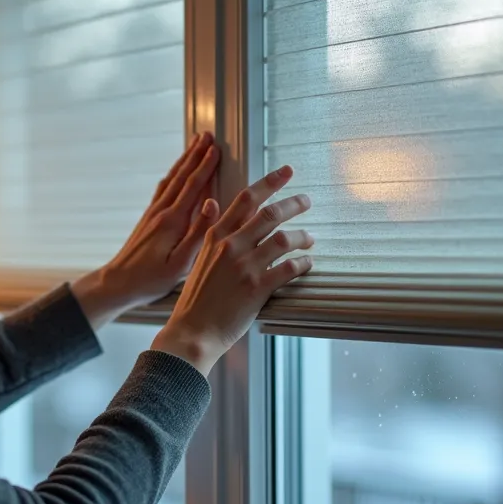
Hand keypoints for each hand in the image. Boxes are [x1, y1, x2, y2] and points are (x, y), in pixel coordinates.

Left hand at [72, 133, 220, 327]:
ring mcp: (153, 214)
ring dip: (184, 161)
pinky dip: (172, 175)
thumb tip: (212, 206)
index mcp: (172, 222)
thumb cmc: (150, 279)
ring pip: (171, 179)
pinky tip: (175, 173)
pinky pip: (163, 189)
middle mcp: (161, 212)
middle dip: (195, 155)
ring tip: (194, 145)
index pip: (192, 186)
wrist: (118, 283)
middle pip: (181, 176)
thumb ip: (198, 234)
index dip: (205, 166)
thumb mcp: (180, 264)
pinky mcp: (148, 220)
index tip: (216, 149)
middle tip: (206, 136)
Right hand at [152, 165, 314, 374]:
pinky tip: (307, 263)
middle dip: (294, 203)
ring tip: (310, 238)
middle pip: (270, 213)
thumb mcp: (198, 258)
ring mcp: (244, 266)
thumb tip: (217, 209)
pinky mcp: (257, 287)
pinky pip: (289, 268)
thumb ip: (213, 235)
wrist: (192, 331)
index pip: (246, 199)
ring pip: (284, 239)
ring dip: (303, 236)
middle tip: (306, 200)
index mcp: (216, 236)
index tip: (285, 172)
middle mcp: (231, 246)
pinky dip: (303, 263)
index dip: (269, 182)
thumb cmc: (197, 299)